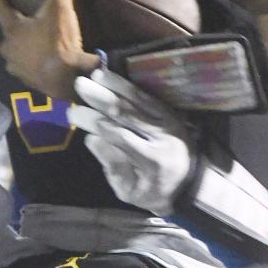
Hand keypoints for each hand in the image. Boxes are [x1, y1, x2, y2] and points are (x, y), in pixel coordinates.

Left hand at [0, 0, 98, 101]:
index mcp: (12, 30)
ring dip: (23, 42)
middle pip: (8, 30)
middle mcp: (9, 49)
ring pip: (17, 49)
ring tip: (34, 35)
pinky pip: (28, 65)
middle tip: (22, 12)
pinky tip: (42, 56)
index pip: (0, 4)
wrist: (68, 81)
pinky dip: (33, 59)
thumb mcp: (61, 9)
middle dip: (14, 21)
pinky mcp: (29, 81)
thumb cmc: (58, 43)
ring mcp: (17, 67)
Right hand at [69, 67, 195, 213]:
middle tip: (80, 86)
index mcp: (152, 162)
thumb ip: (112, 167)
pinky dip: (129, 86)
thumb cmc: (153, 191)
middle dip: (103, 99)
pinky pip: (148, 97)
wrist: (190, 184)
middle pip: (130, 115)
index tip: (77, 114)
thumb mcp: (129, 191)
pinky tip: (111, 77)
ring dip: (116, 86)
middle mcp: (163, 138)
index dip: (100, 125)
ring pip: (139, 101)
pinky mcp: (170, 114)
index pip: (123, 139)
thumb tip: (92, 139)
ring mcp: (168, 123)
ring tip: (95, 75)